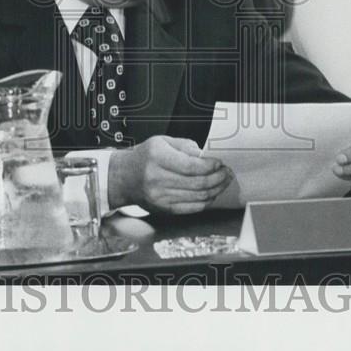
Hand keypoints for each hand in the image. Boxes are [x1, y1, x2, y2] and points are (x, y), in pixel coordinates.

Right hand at [108, 136, 231, 213]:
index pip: (191, 166)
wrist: (124, 178)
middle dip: (218, 178)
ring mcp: (160, 197)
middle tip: (227, 173)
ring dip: (215, 189)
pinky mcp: (164, 209)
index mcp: (158, 158)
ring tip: (223, 182)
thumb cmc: (144, 157)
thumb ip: (185, 146)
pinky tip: (212, 194)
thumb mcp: (162, 141)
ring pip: (197, 197)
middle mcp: (158, 179)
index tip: (219, 163)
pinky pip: (191, 208)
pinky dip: (206, 201)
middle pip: (197, 183)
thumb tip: (206, 156)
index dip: (210, 166)